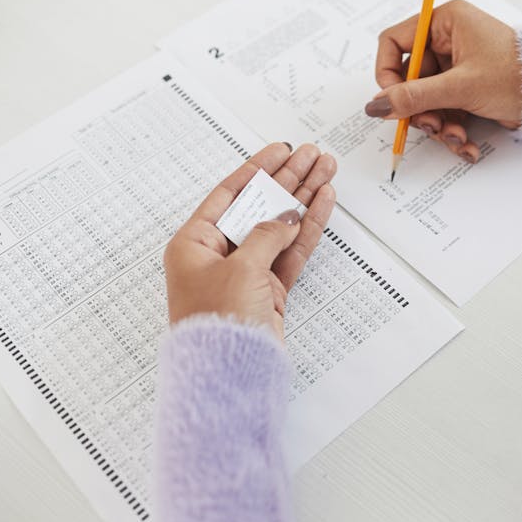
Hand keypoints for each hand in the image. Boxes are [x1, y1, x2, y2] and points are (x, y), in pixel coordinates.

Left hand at [164, 142, 336, 339]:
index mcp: (194, 243)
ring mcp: (247, 271)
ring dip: (304, 198)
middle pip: (260, 205)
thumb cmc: (216, 322)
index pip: (230, 194)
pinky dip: (309, 227)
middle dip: (288, 179)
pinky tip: (323, 204)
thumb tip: (288, 216)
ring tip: (326, 171)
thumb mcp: (240, 268)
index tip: (280, 150)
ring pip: (282, 225)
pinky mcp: (270, 289)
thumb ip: (267, 235)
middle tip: (313, 156)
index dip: (257, 169)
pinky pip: (293, 250)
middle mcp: (219, 254)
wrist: (229, 372)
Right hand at [366, 0, 521, 162]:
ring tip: (458, 138)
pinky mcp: (468, 90)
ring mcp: (458, 67)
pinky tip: (468, 144)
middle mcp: (449, 40)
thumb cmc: (517, 77)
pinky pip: (446, 110)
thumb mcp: (460, 87)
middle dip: (421, 109)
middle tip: (431, 125)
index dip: (388, 73)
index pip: (395, 42)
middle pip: (411, 79)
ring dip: (440, 125)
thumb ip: (414, 97)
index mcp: (445, 22)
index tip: (390, 101)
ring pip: (428, 100)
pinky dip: (453, 130)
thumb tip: (377, 104)